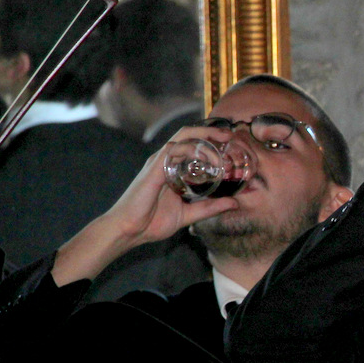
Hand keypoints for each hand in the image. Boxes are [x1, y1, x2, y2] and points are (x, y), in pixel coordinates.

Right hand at [113, 130, 243, 241]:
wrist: (129, 231)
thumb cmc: (152, 222)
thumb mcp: (189, 214)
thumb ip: (210, 207)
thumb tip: (234, 203)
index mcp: (172, 169)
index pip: (192, 145)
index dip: (210, 139)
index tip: (231, 142)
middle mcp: (165, 162)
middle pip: (188, 135)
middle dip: (210, 131)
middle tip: (230, 135)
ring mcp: (158, 163)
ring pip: (182, 138)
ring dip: (204, 137)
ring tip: (222, 143)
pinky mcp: (153, 169)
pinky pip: (172, 151)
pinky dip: (190, 149)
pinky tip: (205, 156)